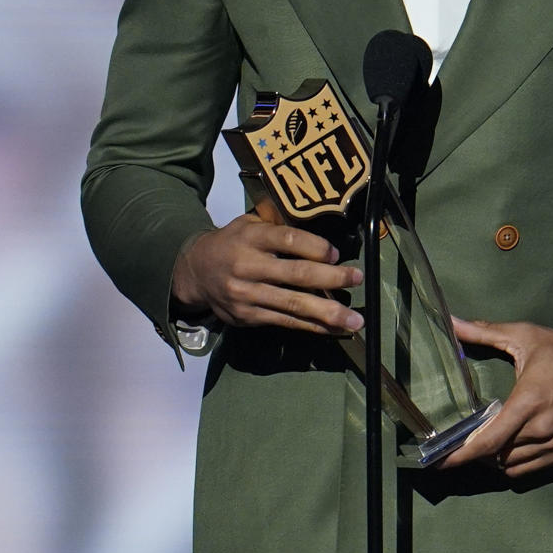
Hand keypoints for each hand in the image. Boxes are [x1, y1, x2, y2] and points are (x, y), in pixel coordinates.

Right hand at [171, 208, 363, 335]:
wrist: (195, 272)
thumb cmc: (232, 242)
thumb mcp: (249, 223)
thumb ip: (278, 224)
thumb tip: (320, 223)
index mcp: (250, 237)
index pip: (286, 239)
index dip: (314, 246)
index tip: (336, 253)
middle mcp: (247, 266)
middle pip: (295, 275)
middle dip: (331, 279)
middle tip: (357, 279)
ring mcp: (247, 295)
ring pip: (293, 305)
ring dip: (328, 313)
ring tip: (354, 320)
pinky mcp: (248, 317)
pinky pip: (285, 322)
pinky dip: (312, 327)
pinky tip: (333, 329)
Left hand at [441, 319, 552, 476]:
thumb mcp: (524, 335)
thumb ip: (485, 332)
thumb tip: (451, 322)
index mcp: (528, 401)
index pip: (490, 440)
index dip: (462, 455)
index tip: (439, 461)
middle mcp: (541, 428)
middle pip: (497, 455)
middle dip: (475, 451)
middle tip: (460, 440)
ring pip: (511, 465)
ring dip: (494, 458)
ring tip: (485, 440)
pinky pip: (529, 470)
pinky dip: (513, 463)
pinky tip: (507, 446)